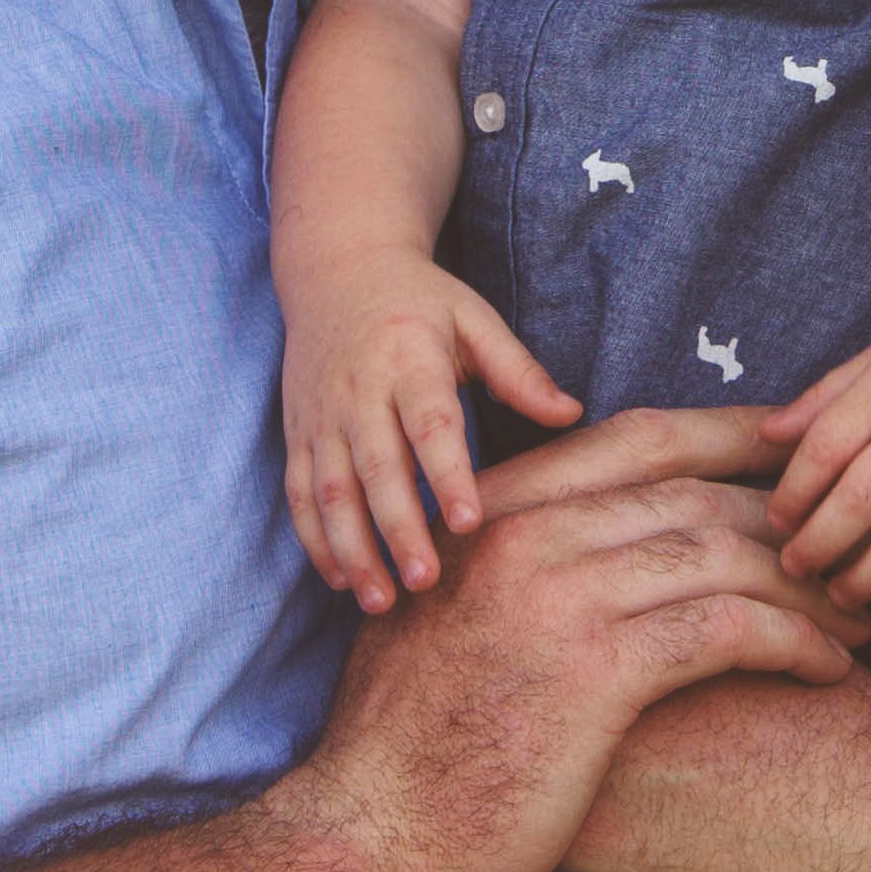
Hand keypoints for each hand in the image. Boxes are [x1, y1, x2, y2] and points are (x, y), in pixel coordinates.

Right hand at [276, 406, 860, 871]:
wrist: (361, 849)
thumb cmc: (406, 763)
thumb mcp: (439, 631)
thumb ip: (503, 576)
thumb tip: (574, 561)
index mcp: (489, 514)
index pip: (633, 439)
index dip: (726, 438)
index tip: (792, 460)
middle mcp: (522, 533)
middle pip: (691, 485)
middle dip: (785, 507)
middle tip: (850, 539)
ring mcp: (557, 596)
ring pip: (721, 551)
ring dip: (808, 581)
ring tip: (862, 616)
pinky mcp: (594, 671)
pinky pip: (726, 627)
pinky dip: (793, 639)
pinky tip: (832, 667)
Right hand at [279, 249, 581, 614]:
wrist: (337, 270)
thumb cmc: (419, 300)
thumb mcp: (474, 319)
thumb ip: (519, 370)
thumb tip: (572, 414)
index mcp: (409, 358)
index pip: (429, 423)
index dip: (448, 475)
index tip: (469, 524)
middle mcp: (358, 389)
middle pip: (375, 468)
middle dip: (397, 529)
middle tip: (425, 583)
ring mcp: (321, 415)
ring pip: (329, 491)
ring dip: (351, 548)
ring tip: (379, 601)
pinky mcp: (298, 433)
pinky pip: (299, 493)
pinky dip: (314, 539)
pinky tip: (340, 579)